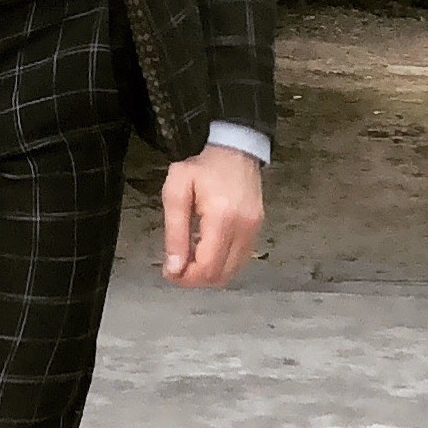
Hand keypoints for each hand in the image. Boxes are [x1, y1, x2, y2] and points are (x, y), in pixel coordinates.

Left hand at [161, 144, 263, 287]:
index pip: (207, 267)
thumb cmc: (202, 167)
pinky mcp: (257, 230)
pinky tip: (206, 250)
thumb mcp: (176, 192)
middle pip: (220, 275)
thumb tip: (174, 268)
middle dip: (195, 279)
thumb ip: (175, 232)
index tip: (169, 272)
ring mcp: (254, 231)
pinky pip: (239, 260)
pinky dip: (221, 263)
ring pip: (231, 272)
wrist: (235, 149)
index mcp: (222, 218)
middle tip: (176, 267)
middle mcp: (244, 229)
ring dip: (208, 273)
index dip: (186, 278)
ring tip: (189, 258)